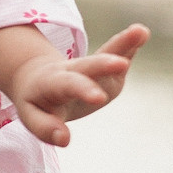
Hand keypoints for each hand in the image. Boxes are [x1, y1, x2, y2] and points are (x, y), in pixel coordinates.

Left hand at [7, 25, 149, 146]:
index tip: (98, 98)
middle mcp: (72, 69)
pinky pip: (116, 52)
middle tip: (121, 64)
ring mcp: (90, 67)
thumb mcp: (31, 116)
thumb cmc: (36, 102)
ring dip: (123, 43)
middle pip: (88, 65)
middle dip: (104, 65)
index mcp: (52, 82)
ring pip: (106, 53)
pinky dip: (129, 43)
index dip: (83, 90)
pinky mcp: (105, 67)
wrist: (36, 77)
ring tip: (141, 32)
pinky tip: (142, 33)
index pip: (68, 85)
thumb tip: (64, 140)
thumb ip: (45, 128)